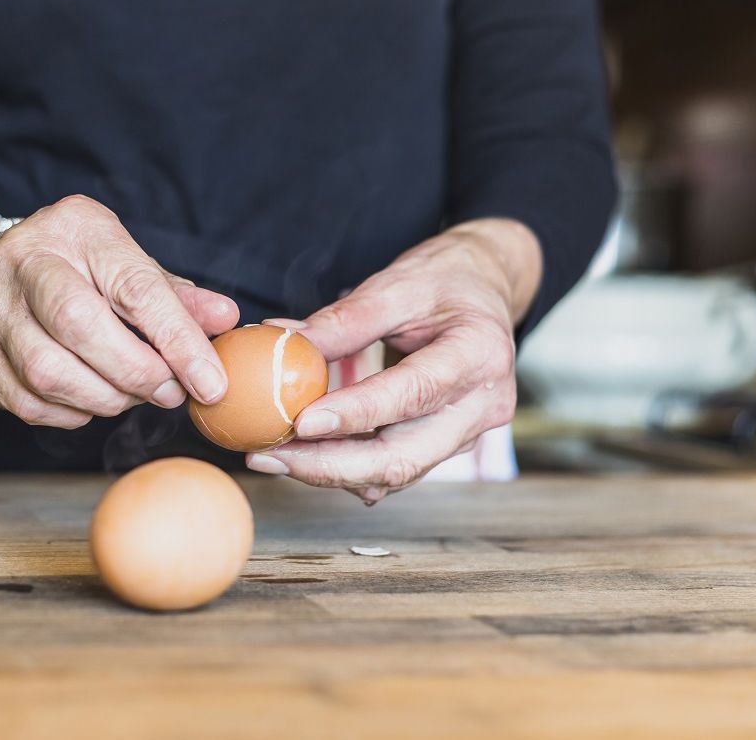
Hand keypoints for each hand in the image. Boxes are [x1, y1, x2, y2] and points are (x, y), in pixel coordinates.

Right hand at [0, 195, 237, 426]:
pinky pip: (31, 403)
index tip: (211, 383)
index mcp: (75, 228)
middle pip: (80, 326)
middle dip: (137, 372)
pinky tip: (95, 399)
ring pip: (50, 372)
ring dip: (107, 398)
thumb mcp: (126, 261)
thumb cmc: (75, 267)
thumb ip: (175, 295)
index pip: (134, 288)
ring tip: (134, 394)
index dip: (178, 340)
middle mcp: (24, 263)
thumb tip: (225, 319)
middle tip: (170, 392)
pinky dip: (74, 412)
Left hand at [245, 218, 540, 502]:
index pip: (412, 394)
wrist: (485, 292)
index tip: (301, 423)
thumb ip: (345, 320)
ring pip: (395, 473)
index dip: (355, 415)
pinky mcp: (445, 446)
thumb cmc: (444, 281)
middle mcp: (482, 406)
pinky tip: (302, 456)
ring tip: (272, 456)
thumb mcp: (397, 285)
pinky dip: (347, 468)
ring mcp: (466, 434)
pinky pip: (394, 469)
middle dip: (330, 466)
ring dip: (329, 472)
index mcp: (479, 355)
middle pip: (404, 457)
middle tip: (269, 456)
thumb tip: (282, 342)